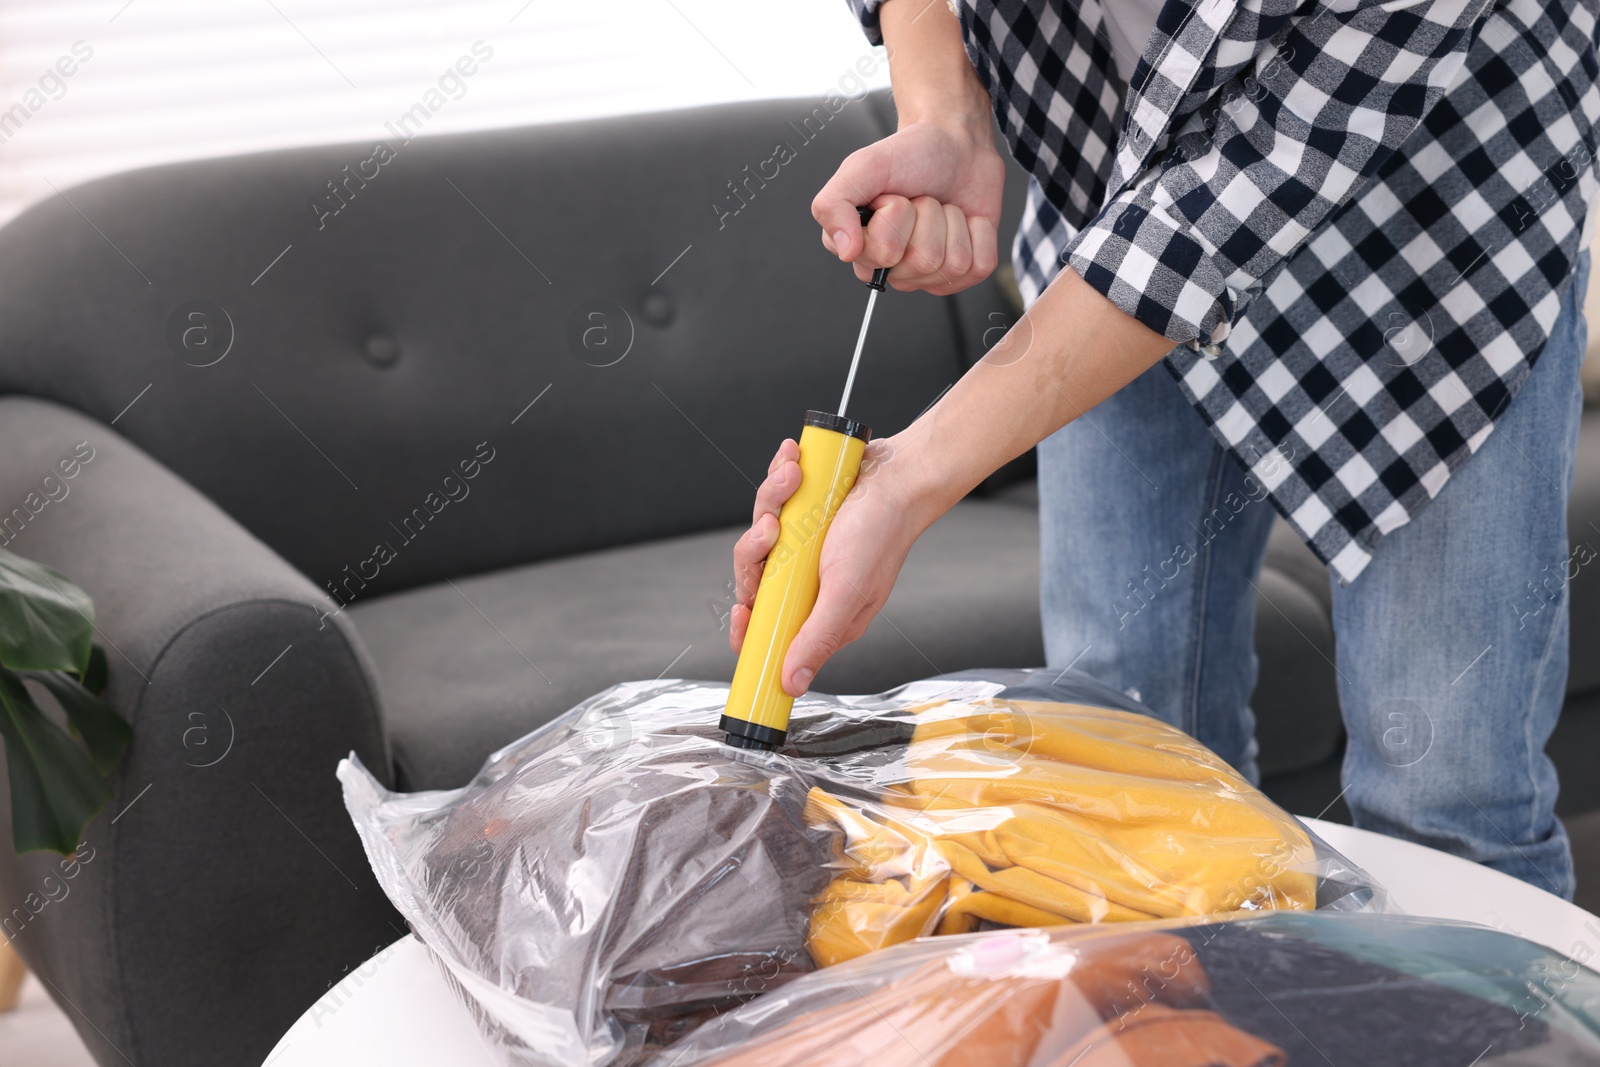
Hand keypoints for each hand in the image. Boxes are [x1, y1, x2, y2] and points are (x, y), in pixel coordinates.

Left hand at [730, 436, 930, 695]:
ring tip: (793, 480)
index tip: (741, 609)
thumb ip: (816, 638)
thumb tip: (792, 684)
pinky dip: (778, 479)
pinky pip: (771, 500)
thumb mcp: (846, 593)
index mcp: (820, 612)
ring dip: (771, 500)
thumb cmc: (881, 532)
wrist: (899, 473)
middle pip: (753, 577)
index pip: (769, 633)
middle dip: (756, 546)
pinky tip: (794, 464)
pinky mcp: (800, 512)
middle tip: (774, 527)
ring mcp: (801, 546)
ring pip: (759, 533)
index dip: (747, 627)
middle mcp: (807, 582)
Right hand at [813, 119, 1005, 296]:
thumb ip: (834, 205)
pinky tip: (965, 219)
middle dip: (927, 217)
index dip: (895, 216)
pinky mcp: (966, 270)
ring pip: (953, 264)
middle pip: (923, 262)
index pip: (884, 254)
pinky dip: (979, 233)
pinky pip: (979, 266)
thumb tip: (845, 250)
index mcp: (861, 249)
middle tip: (920, 199)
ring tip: (940, 205)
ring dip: (952, 221)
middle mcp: (894, 268)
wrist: (955, 142)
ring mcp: (930, 274)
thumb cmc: (909, 155)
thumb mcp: (861, 167)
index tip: (892, 196)